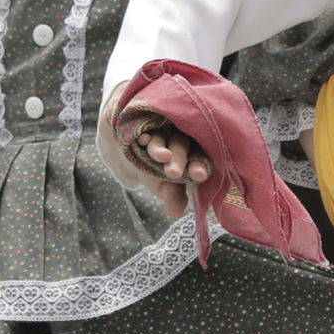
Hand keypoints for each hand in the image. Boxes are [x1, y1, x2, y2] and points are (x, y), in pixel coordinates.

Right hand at [101, 82, 210, 219]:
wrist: (133, 139)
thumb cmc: (154, 166)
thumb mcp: (162, 183)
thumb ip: (172, 196)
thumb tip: (175, 215)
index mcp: (192, 152)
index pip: (199, 157)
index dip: (199, 165)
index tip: (200, 175)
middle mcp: (181, 136)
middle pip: (182, 146)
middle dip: (179, 160)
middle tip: (174, 172)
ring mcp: (163, 126)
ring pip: (163, 137)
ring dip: (160, 147)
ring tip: (161, 156)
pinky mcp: (146, 119)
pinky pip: (143, 125)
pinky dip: (143, 132)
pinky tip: (142, 138)